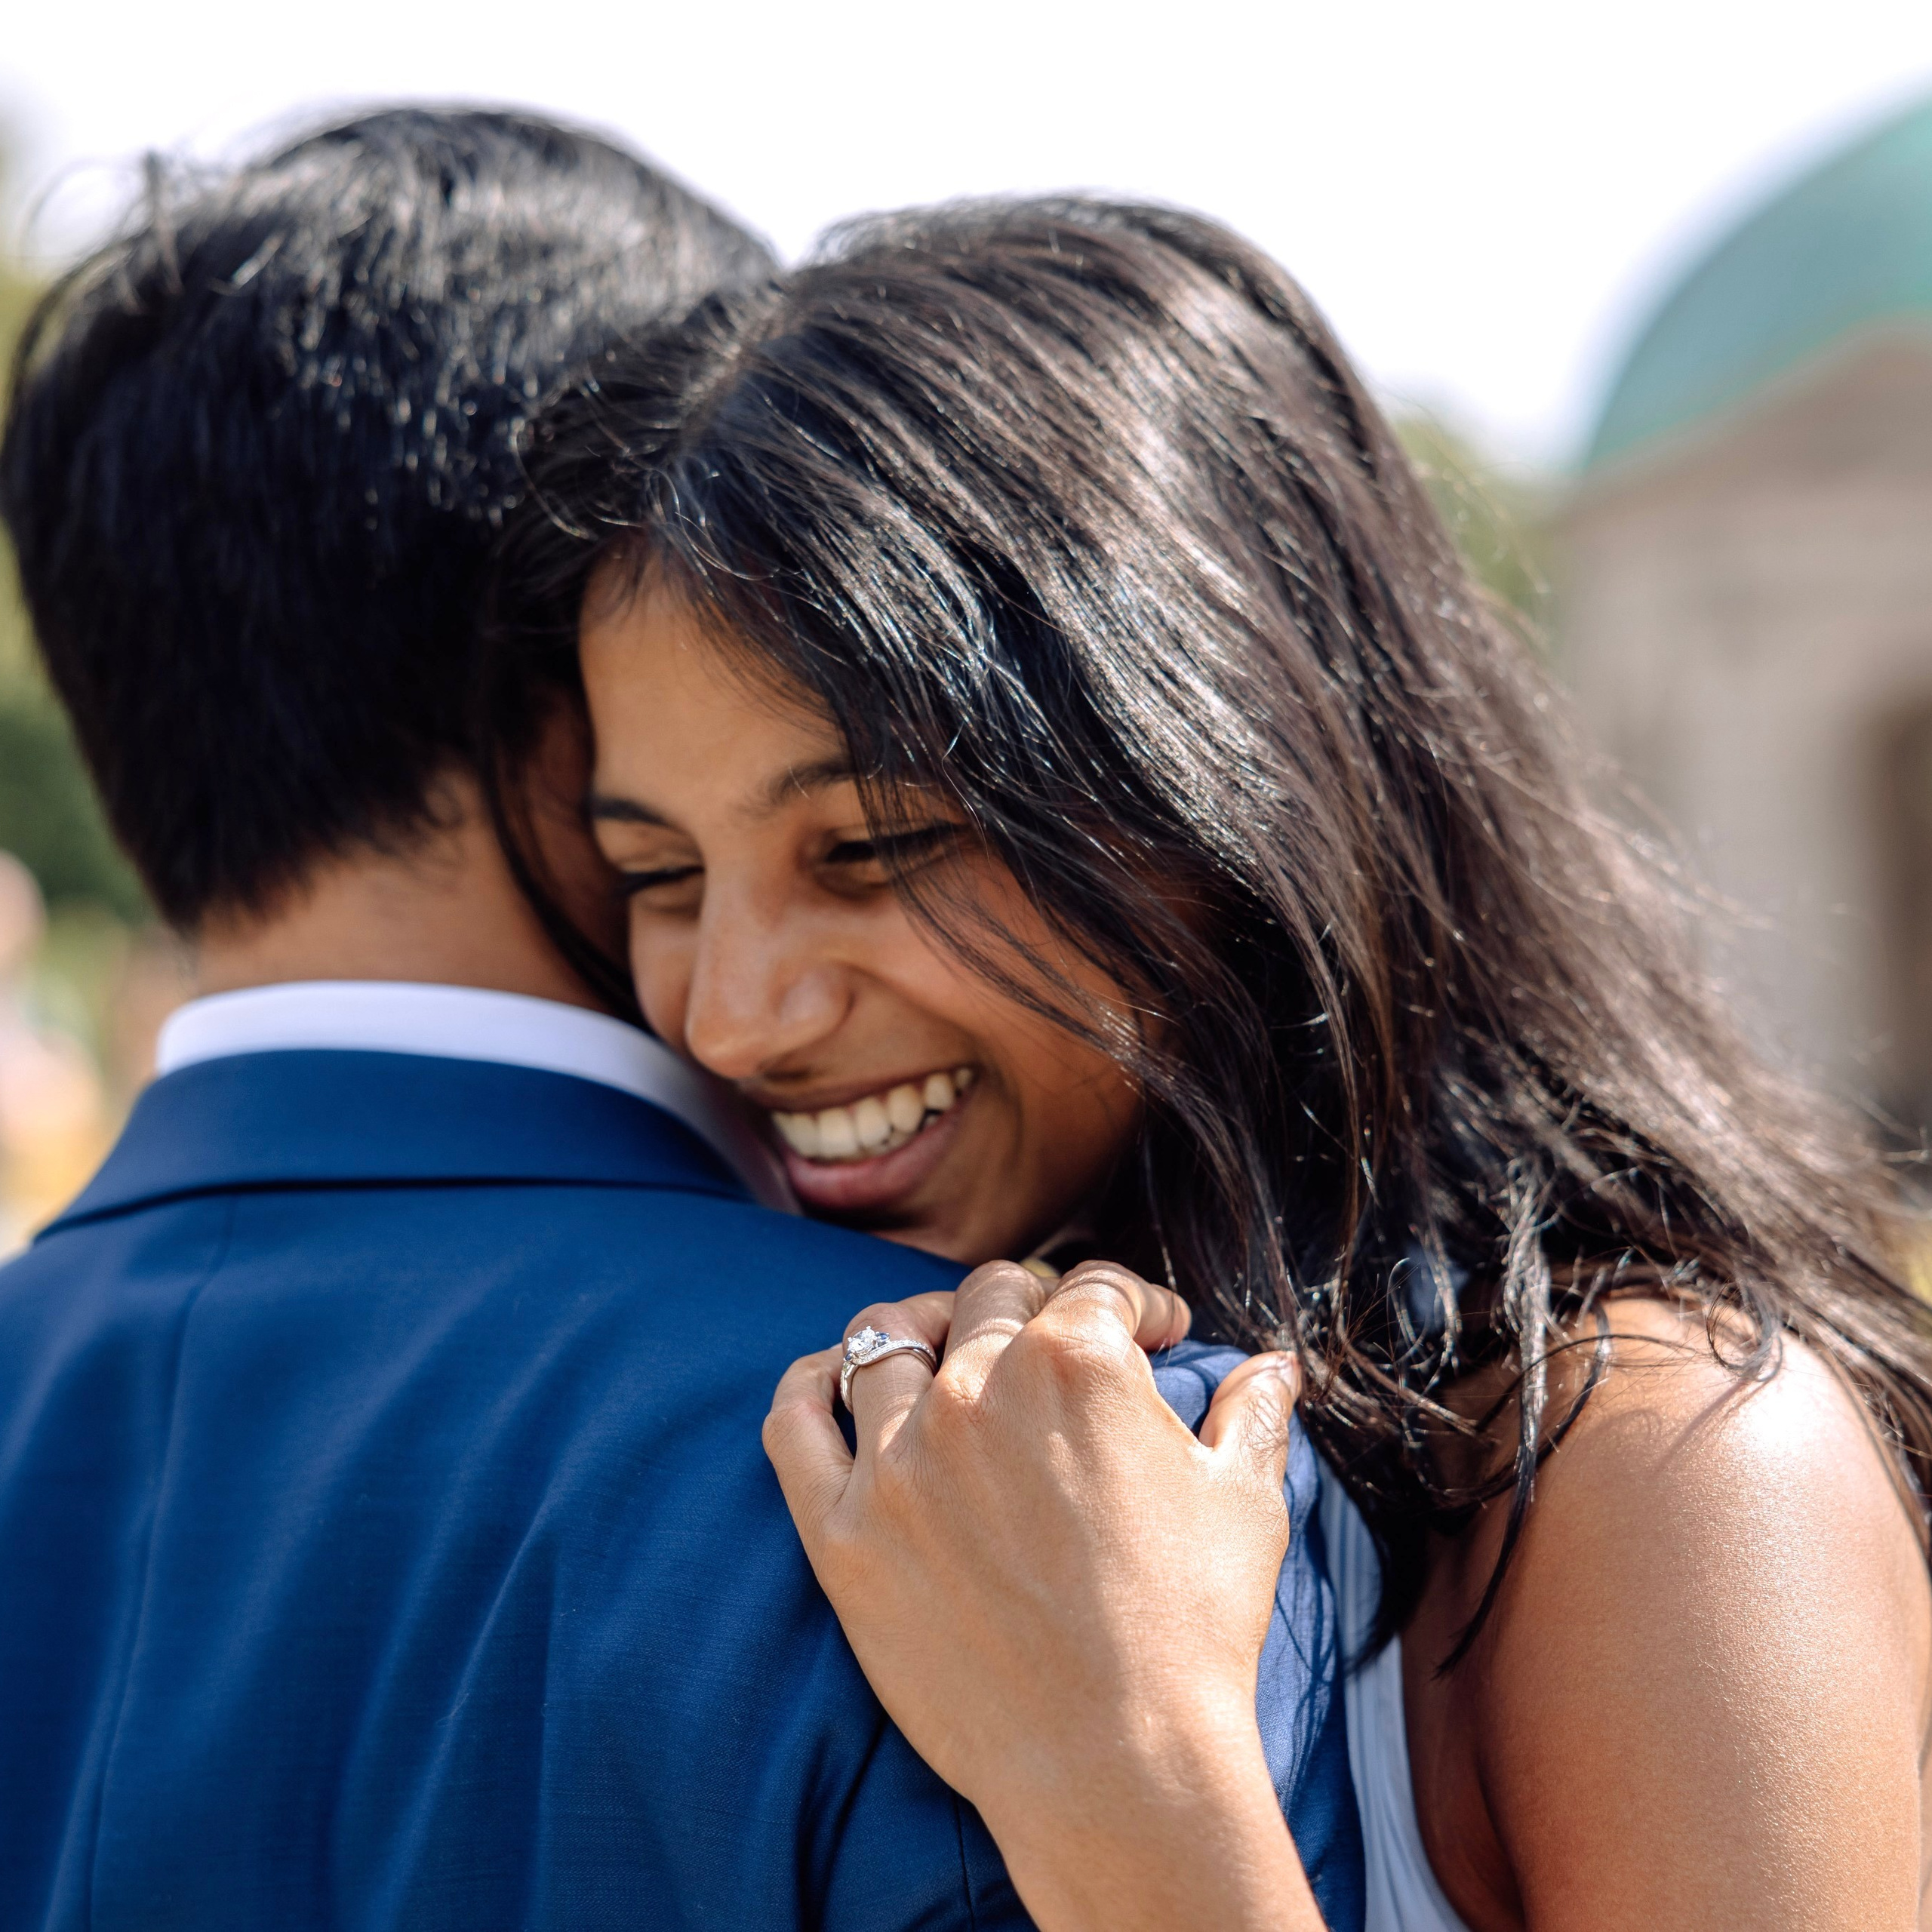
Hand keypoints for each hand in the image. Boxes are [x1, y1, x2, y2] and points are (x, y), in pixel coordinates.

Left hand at [764, 1260, 1326, 1931]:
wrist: (1116, 1766)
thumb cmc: (1192, 1631)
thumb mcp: (1246, 1501)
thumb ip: (1253, 1410)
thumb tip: (1271, 1364)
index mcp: (1077, 1361)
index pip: (1096, 1285)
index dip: (1134, 1301)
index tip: (1153, 1331)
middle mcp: (978, 1385)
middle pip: (990, 1297)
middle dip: (1034, 1306)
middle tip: (1054, 1345)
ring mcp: (898, 1456)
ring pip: (888, 1339)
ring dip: (926, 1331)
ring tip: (947, 1349)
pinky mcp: (840, 1528)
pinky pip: (794, 1418)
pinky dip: (813, 1384)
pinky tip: (835, 1382)